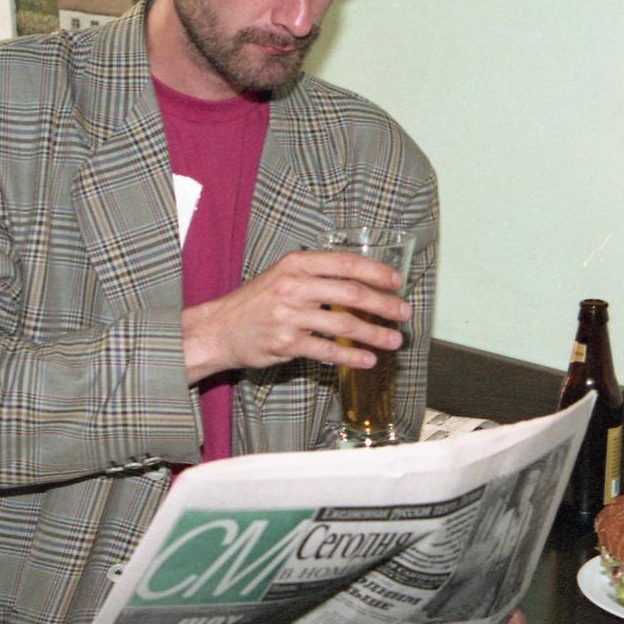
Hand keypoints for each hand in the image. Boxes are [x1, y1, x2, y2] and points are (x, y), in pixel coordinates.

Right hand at [181, 249, 410, 382]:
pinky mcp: (286, 343)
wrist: (219, 328)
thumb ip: (317, 276)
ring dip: (375, 333)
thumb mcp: (283, 276)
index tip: (397, 281)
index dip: (376, 271)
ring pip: (344, 323)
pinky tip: (368, 359)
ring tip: (394, 340)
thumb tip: (361, 283)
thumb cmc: (256, 302)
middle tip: (404, 313)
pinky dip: (351, 356)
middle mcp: (294, 286)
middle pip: (351, 293)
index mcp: (297, 264)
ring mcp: (290, 315)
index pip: (346, 263)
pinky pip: (327, 350)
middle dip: (384, 304)